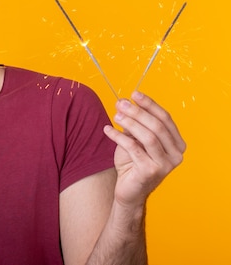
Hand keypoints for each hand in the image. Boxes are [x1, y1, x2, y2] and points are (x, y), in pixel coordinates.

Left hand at [103, 91, 185, 208]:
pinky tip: (107, 130)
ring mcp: (165, 165)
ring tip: (115, 115)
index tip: (134, 94)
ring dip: (130, 123)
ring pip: (148, 137)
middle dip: (138, 112)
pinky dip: (119, 136)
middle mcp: (176, 155)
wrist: (128, 190)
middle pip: (158, 126)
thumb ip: (132, 122)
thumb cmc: (133, 162)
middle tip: (121, 103)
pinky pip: (134, 148)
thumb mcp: (134, 139)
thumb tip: (122, 102)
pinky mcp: (150, 172)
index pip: (166, 118)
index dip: (150, 104)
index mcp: (177, 144)